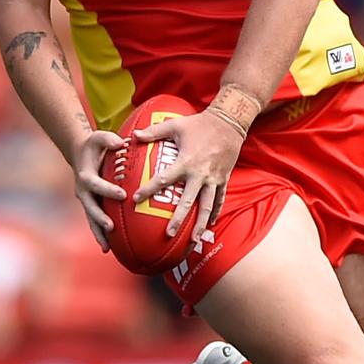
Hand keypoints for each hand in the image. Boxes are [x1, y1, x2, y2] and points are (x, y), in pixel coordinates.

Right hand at [72, 130, 127, 250]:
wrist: (80, 154)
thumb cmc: (94, 145)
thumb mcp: (99, 137)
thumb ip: (109, 139)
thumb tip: (121, 143)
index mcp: (85, 175)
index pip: (95, 184)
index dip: (107, 189)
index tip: (122, 194)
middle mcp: (82, 191)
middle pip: (90, 207)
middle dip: (99, 218)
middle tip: (111, 226)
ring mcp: (86, 200)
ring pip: (90, 219)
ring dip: (98, 233)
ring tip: (106, 247)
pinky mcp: (90, 206)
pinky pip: (94, 222)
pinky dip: (100, 235)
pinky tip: (108, 249)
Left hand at [132, 110, 243, 240]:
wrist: (230, 123)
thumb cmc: (200, 124)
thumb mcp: (175, 125)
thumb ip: (154, 132)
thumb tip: (133, 136)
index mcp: (186, 161)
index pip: (164, 179)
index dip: (149, 189)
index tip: (135, 199)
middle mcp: (200, 174)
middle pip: (188, 201)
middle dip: (179, 219)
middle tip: (168, 234)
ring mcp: (214, 179)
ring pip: (207, 207)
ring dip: (200, 225)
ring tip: (194, 241)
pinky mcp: (223, 180)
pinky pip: (219, 200)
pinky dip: (214, 213)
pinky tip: (208, 225)